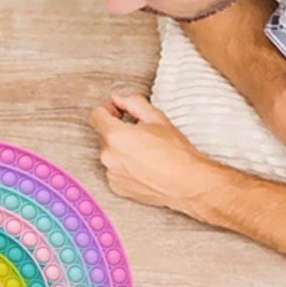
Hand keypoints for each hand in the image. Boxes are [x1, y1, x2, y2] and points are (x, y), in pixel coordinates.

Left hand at [89, 93, 219, 219]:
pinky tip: (143, 167)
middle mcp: (108, 156)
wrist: (188, 183)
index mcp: (116, 136)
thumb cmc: (175, 152)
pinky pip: (114, 170)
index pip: (96, 115)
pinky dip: (124, 166)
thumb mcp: (156, 118)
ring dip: (121, 149)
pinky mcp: (117, 187)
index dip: (108, 110)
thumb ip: (132, 102)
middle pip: (104, 134)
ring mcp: (111, 173)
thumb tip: (118, 99)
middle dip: (118, 131)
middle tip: (142, 134)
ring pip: (110, 153)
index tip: (120, 113)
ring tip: (145, 153)